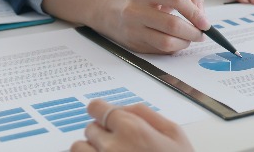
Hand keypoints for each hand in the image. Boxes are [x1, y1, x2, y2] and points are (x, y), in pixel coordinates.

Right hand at [43, 0, 209, 53]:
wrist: (104, 9)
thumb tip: (202, 13)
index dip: (194, 11)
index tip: (204, 21)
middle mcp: (135, 11)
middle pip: (172, 24)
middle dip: (193, 32)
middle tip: (201, 33)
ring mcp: (132, 30)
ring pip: (166, 43)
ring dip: (185, 43)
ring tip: (190, 37)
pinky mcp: (133, 45)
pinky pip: (160, 51)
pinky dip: (174, 48)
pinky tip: (176, 42)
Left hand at [70, 99, 193, 151]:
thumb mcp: (174, 134)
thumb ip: (146, 114)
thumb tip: (124, 107)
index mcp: (131, 129)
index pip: (96, 107)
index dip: (102, 112)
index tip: (106, 117)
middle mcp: (111, 147)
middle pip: (90, 128)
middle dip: (103, 134)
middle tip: (122, 145)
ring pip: (78, 148)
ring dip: (91, 150)